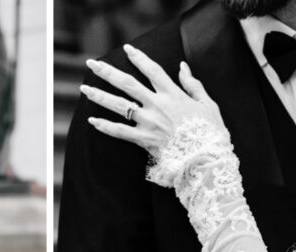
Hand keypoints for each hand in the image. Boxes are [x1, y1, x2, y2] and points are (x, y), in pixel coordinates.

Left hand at [82, 46, 223, 156]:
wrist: (206, 158)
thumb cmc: (210, 131)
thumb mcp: (207, 104)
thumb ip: (193, 85)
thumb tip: (182, 67)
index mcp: (173, 94)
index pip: (152, 70)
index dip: (139, 58)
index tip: (127, 49)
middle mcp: (157, 105)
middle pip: (128, 84)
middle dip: (108, 72)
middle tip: (92, 64)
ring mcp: (149, 122)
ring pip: (120, 105)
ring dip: (100, 97)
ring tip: (85, 89)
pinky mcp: (144, 140)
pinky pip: (120, 132)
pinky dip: (106, 127)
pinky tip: (92, 121)